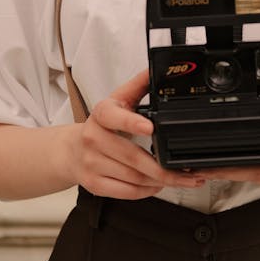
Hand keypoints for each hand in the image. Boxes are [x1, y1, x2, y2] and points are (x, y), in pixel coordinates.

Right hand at [70, 69, 205, 200]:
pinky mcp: (94, 184)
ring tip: (178, 178)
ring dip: (160, 181)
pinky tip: (157, 185)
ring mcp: (92, 163)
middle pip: (132, 156)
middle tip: (187, 172)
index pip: (113, 116)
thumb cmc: (102, 125)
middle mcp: (93, 138)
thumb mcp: (118, 100)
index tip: (150, 127)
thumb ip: (140, 84)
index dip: (131, 121)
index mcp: (101, 114)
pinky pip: (126, 192)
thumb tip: (158, 68)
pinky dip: (146, 191)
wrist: (72, 150)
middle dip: (162, 168)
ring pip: (133, 177)